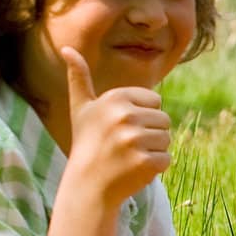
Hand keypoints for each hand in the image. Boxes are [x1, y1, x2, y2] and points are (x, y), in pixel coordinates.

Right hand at [61, 46, 171, 205]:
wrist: (86, 186)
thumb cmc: (86, 144)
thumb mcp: (81, 109)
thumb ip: (79, 79)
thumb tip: (67, 49)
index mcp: (114, 98)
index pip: (155, 101)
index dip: (142, 116)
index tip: (120, 128)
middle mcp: (124, 116)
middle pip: (164, 119)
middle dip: (149, 134)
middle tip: (124, 146)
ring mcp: (134, 140)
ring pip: (166, 139)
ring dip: (153, 150)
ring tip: (128, 157)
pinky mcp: (145, 162)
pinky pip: (167, 159)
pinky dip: (155, 168)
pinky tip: (134, 171)